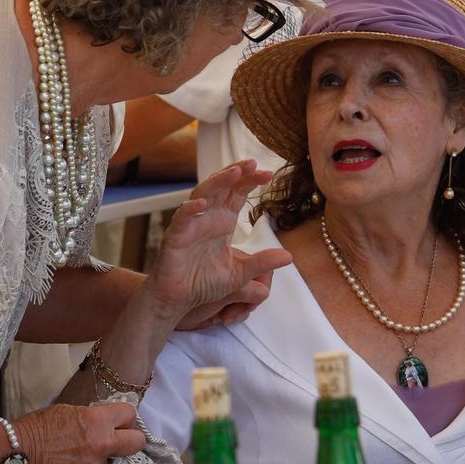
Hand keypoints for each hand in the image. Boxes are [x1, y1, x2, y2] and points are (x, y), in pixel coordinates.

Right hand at [15, 401, 145, 463]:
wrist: (16, 455)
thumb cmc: (37, 428)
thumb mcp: (67, 412)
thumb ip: (91, 418)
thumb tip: (106, 422)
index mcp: (96, 422)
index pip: (130, 415)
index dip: (124, 418)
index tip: (120, 422)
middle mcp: (101, 446)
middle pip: (137, 443)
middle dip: (130, 440)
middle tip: (119, 442)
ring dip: (106, 463)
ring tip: (88, 461)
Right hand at [146, 161, 289, 327]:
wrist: (180, 300)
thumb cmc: (205, 283)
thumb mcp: (240, 274)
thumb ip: (262, 263)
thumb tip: (289, 257)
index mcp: (222, 222)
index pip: (237, 194)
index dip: (250, 181)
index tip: (268, 173)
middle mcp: (207, 218)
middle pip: (221, 187)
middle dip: (236, 173)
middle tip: (253, 163)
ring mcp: (190, 225)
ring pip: (202, 195)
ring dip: (216, 183)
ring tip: (233, 173)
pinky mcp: (175, 237)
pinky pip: (182, 219)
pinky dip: (190, 210)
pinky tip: (201, 203)